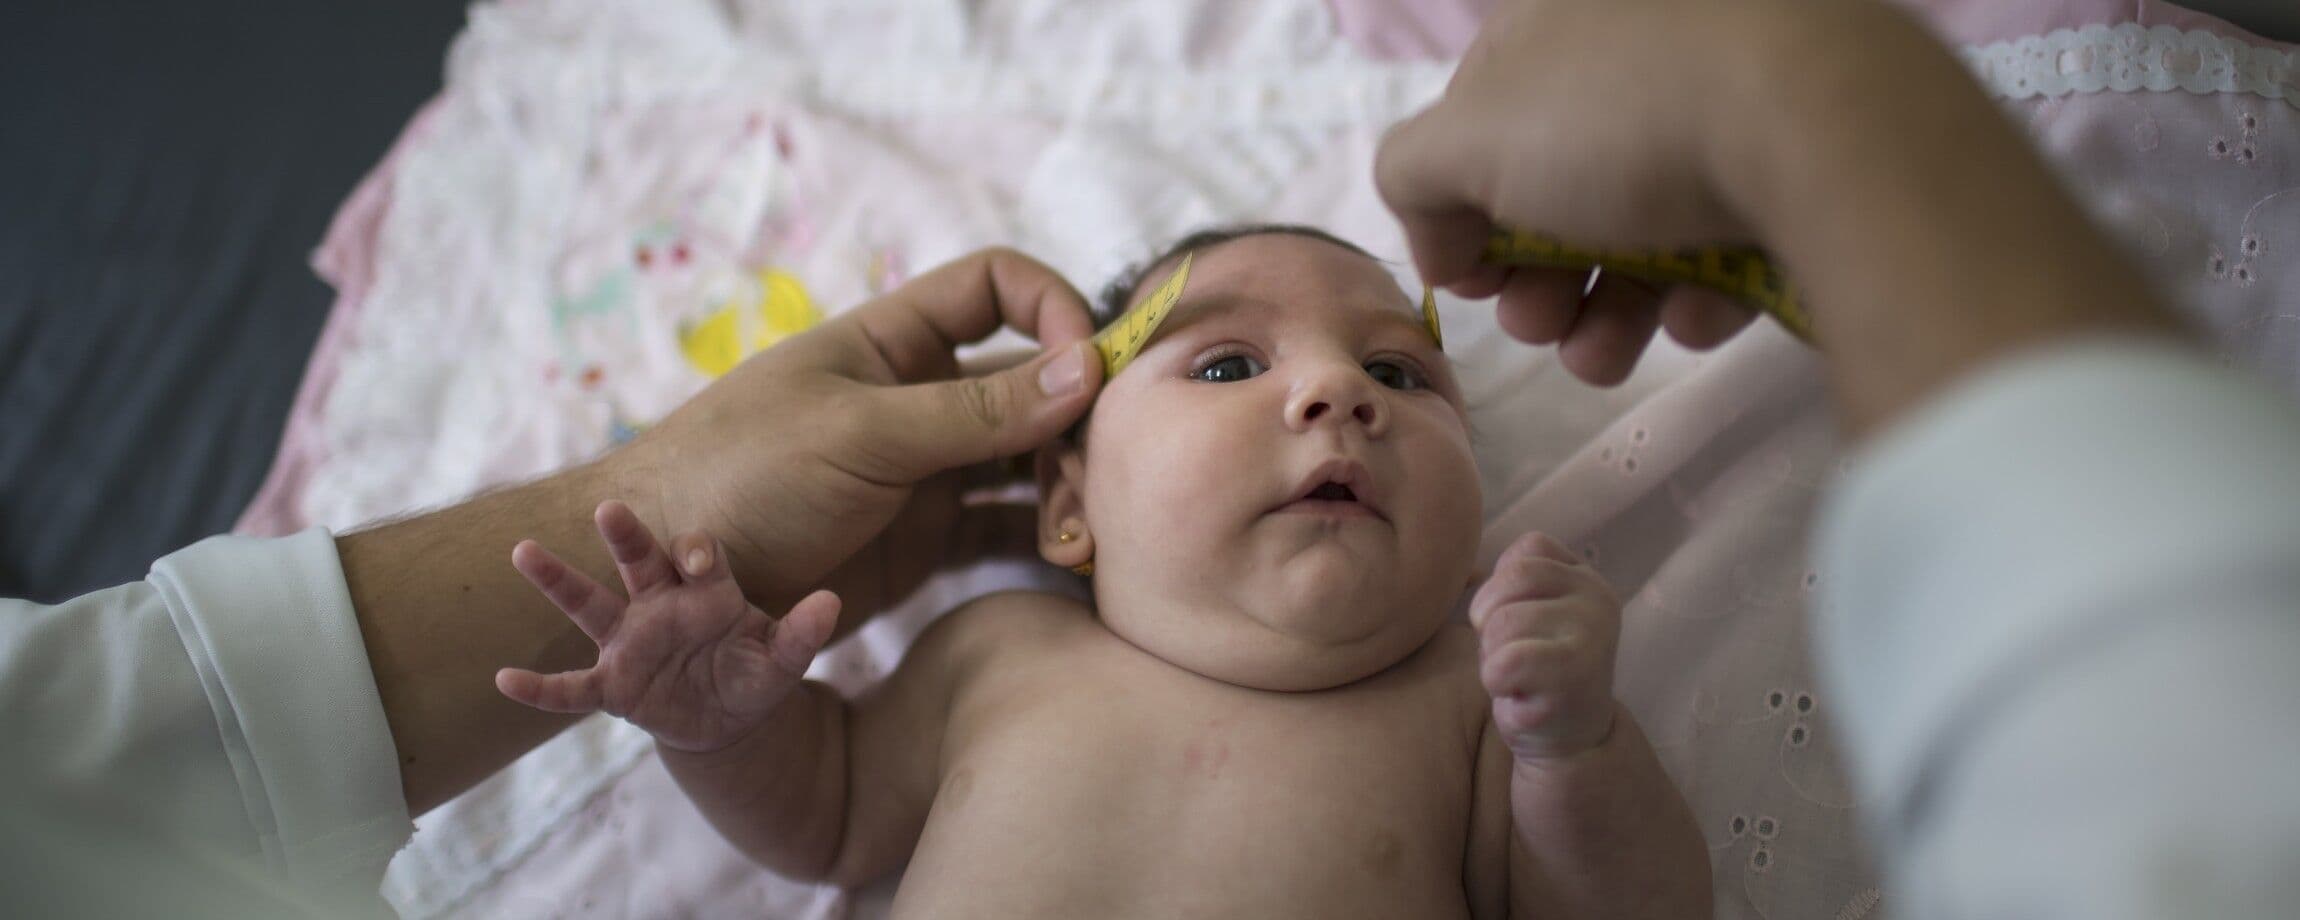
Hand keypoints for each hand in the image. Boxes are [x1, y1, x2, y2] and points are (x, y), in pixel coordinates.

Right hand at [496, 501, 840, 752]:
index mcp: (705, 591)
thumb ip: (802, 634)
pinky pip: (571, 688)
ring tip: (523, 549)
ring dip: (559, 580)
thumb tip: (831, 605)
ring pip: (590, 605)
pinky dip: (540, 688)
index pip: (697, 556)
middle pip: (638, 561)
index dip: (697, 553)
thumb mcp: (783, 660)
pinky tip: (504, 680)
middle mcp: (659, 605)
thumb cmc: (753, 672)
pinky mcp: (613, 686)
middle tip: (608, 508)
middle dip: (625, 536)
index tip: (695, 559)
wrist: (729, 718)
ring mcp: (629, 643)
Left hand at [612, 248, 1103, 620]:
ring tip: (1077, 542)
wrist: (666, 584)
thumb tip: (1088, 367)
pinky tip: (1070, 563)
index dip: (1054, 309)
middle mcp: (921, 399)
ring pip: (1031, 460)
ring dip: (1069, 488)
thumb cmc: (739, 479)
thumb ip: (975, 409)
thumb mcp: (860, 435)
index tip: (1090, 367)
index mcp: (894, 342)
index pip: (997, 287)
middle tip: (1098, 483)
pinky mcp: (926, 542)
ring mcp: (927, 472)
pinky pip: (1007, 528)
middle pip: (1036, 383)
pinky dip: (1046, 539)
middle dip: (1077, 423)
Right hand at [1375, 0, 1826, 383]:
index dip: (1463, 209)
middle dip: (1538, 279)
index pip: (1483, 117)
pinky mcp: (1805, 158)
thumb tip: (1443, 238)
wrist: (1823, 122)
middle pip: (1564, 183)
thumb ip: (1414, 179)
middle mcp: (1645, 45)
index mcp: (1561, 19)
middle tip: (1539, 327)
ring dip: (1605, 311)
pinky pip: (1734, 235)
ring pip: (1647, 222)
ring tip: (1604, 357)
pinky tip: (1699, 316)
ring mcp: (1732, 97)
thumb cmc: (1621, 118)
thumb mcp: (1466, 141)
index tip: (1473, 282)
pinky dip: (1702, 290)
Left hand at [1472, 532, 1621, 759]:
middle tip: (1512, 655)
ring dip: (1493, 655)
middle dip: (1491, 620)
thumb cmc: (1538, 669)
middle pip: (1509, 582)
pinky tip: (1519, 695)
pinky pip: (1502, 665)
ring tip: (1518, 677)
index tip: (1519, 624)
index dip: (1503, 586)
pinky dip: (1496, 682)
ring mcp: (1590, 641)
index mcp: (1587, 579)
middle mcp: (1598, 603)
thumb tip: (1467, 569)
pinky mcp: (1571, 681)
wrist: (1570, 740)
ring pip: (1502, 622)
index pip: (1528, 550)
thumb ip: (1515, 580)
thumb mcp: (1533, 610)